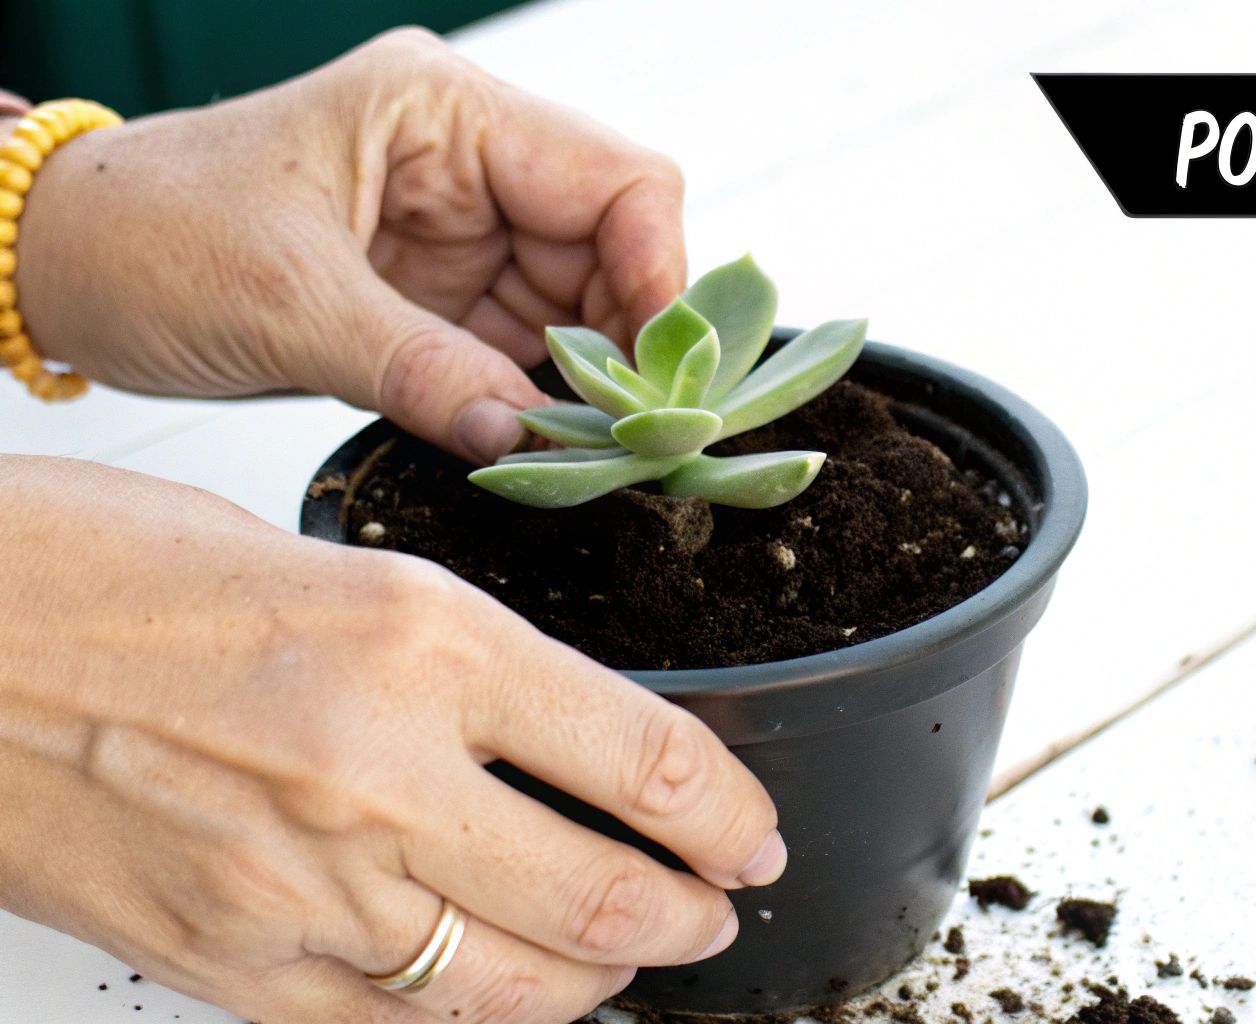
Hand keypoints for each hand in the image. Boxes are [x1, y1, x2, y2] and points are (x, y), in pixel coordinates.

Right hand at [0, 456, 783, 1022]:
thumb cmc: (102, 573)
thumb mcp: (331, 567)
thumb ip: (455, 664)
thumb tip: (560, 734)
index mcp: (421, 643)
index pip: (645, 760)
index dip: (729, 814)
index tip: (750, 834)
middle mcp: (379, 775)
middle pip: (607, 897)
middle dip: (690, 916)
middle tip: (713, 908)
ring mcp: (304, 892)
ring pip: (518, 990)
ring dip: (601, 982)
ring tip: (627, 957)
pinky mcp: (232, 968)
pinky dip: (475, 1017)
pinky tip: (496, 990)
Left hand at [11, 27, 685, 463]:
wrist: (65, 266)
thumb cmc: (149, 233)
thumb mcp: (284, 302)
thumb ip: (418, 368)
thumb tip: (522, 439)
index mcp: (443, 112)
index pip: (616, 177)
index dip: (656, 271)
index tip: (653, 372)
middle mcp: (470, 164)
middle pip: (614, 249)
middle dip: (625, 342)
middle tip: (627, 433)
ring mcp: (462, 232)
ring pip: (582, 307)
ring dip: (587, 381)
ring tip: (586, 449)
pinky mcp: (441, 294)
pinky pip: (527, 349)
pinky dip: (540, 399)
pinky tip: (542, 442)